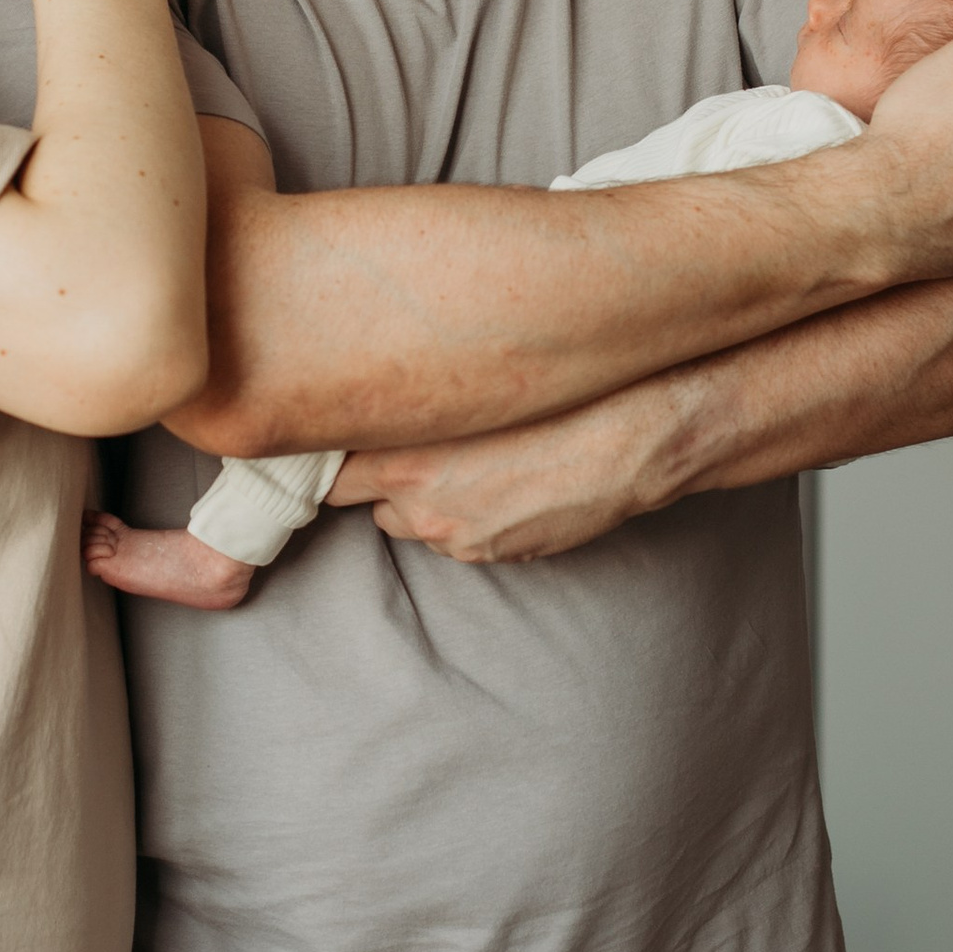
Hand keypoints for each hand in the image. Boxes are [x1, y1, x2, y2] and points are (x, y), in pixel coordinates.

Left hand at [330, 393, 668, 563]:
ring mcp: (456, 538)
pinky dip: (470, 521)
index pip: (332, 480)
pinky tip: (504, 490)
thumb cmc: (552, 403)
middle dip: (390, 485)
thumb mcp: (470, 395)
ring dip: (431, 505)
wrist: (620, 448)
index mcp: (404, 461)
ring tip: (475, 470)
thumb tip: (385, 415)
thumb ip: (415, 411)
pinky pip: (460, 539)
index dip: (337, 466)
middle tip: (424, 452)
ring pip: (419, 525)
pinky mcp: (490, 555)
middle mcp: (420, 507)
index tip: (343, 451)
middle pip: (373, 505)